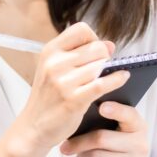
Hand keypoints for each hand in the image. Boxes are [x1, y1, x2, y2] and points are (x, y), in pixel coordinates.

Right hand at [11, 22, 130, 154]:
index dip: (93, 38)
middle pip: (96, 47)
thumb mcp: (54, 69)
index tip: (95, 50)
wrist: (33, 127)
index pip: (81, 30)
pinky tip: (123, 78)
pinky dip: (117, 79)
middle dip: (104, 56)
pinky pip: (103, 83)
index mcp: (50, 52)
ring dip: (109, 70)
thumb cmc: (48, 98)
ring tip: (112, 75)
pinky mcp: (73, 99)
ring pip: (101, 65)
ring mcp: (63, 82)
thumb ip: (80, 54)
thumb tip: (110, 45)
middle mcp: (55, 63)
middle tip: (103, 67)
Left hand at [60, 102, 156, 156]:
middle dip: (79, 142)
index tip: (101, 107)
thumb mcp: (115, 133)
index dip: (116, 110)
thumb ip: (102, 124)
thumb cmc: (115, 150)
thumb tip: (75, 120)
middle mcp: (140, 144)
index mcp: (138, 126)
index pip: (129, 115)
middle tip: (65, 146)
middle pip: (101, 138)